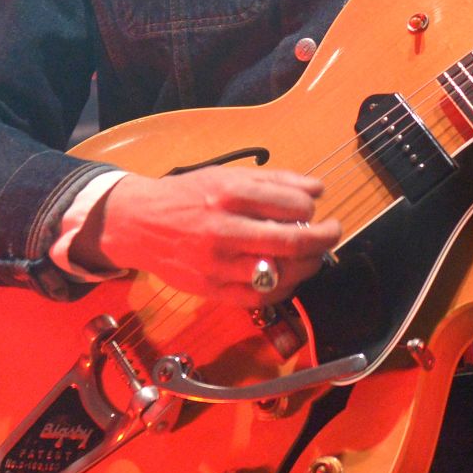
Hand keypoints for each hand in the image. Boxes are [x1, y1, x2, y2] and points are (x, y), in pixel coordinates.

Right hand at [76, 167, 342, 305]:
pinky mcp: (213, 289)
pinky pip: (262, 297)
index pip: (292, 204)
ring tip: (313, 255)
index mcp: (229, 194)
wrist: (139, 224)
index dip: (311, 208)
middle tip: (332, 231)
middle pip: (293, 242)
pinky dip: (284, 287)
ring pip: (282, 273)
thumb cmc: (188, 196)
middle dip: (324, 237)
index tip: (313, 208)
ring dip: (308, 264)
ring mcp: (218, 264)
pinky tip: (289, 274)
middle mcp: (224, 230)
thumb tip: (317, 189)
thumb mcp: (227, 176)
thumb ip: (275, 181)